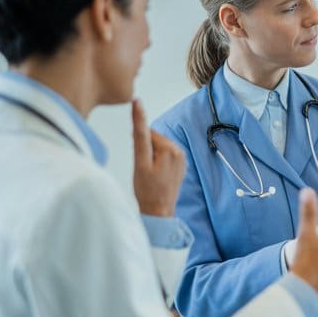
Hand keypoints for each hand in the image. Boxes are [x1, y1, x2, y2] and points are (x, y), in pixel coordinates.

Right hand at [131, 99, 185, 216]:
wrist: (158, 210)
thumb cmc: (147, 190)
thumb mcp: (139, 162)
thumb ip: (140, 138)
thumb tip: (140, 117)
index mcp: (170, 149)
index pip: (148, 132)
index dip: (137, 132)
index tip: (136, 106)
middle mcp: (179, 152)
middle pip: (154, 139)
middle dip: (144, 149)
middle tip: (141, 167)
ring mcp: (181, 159)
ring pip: (158, 147)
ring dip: (150, 154)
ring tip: (148, 172)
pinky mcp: (180, 165)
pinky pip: (164, 155)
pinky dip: (156, 159)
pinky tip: (154, 173)